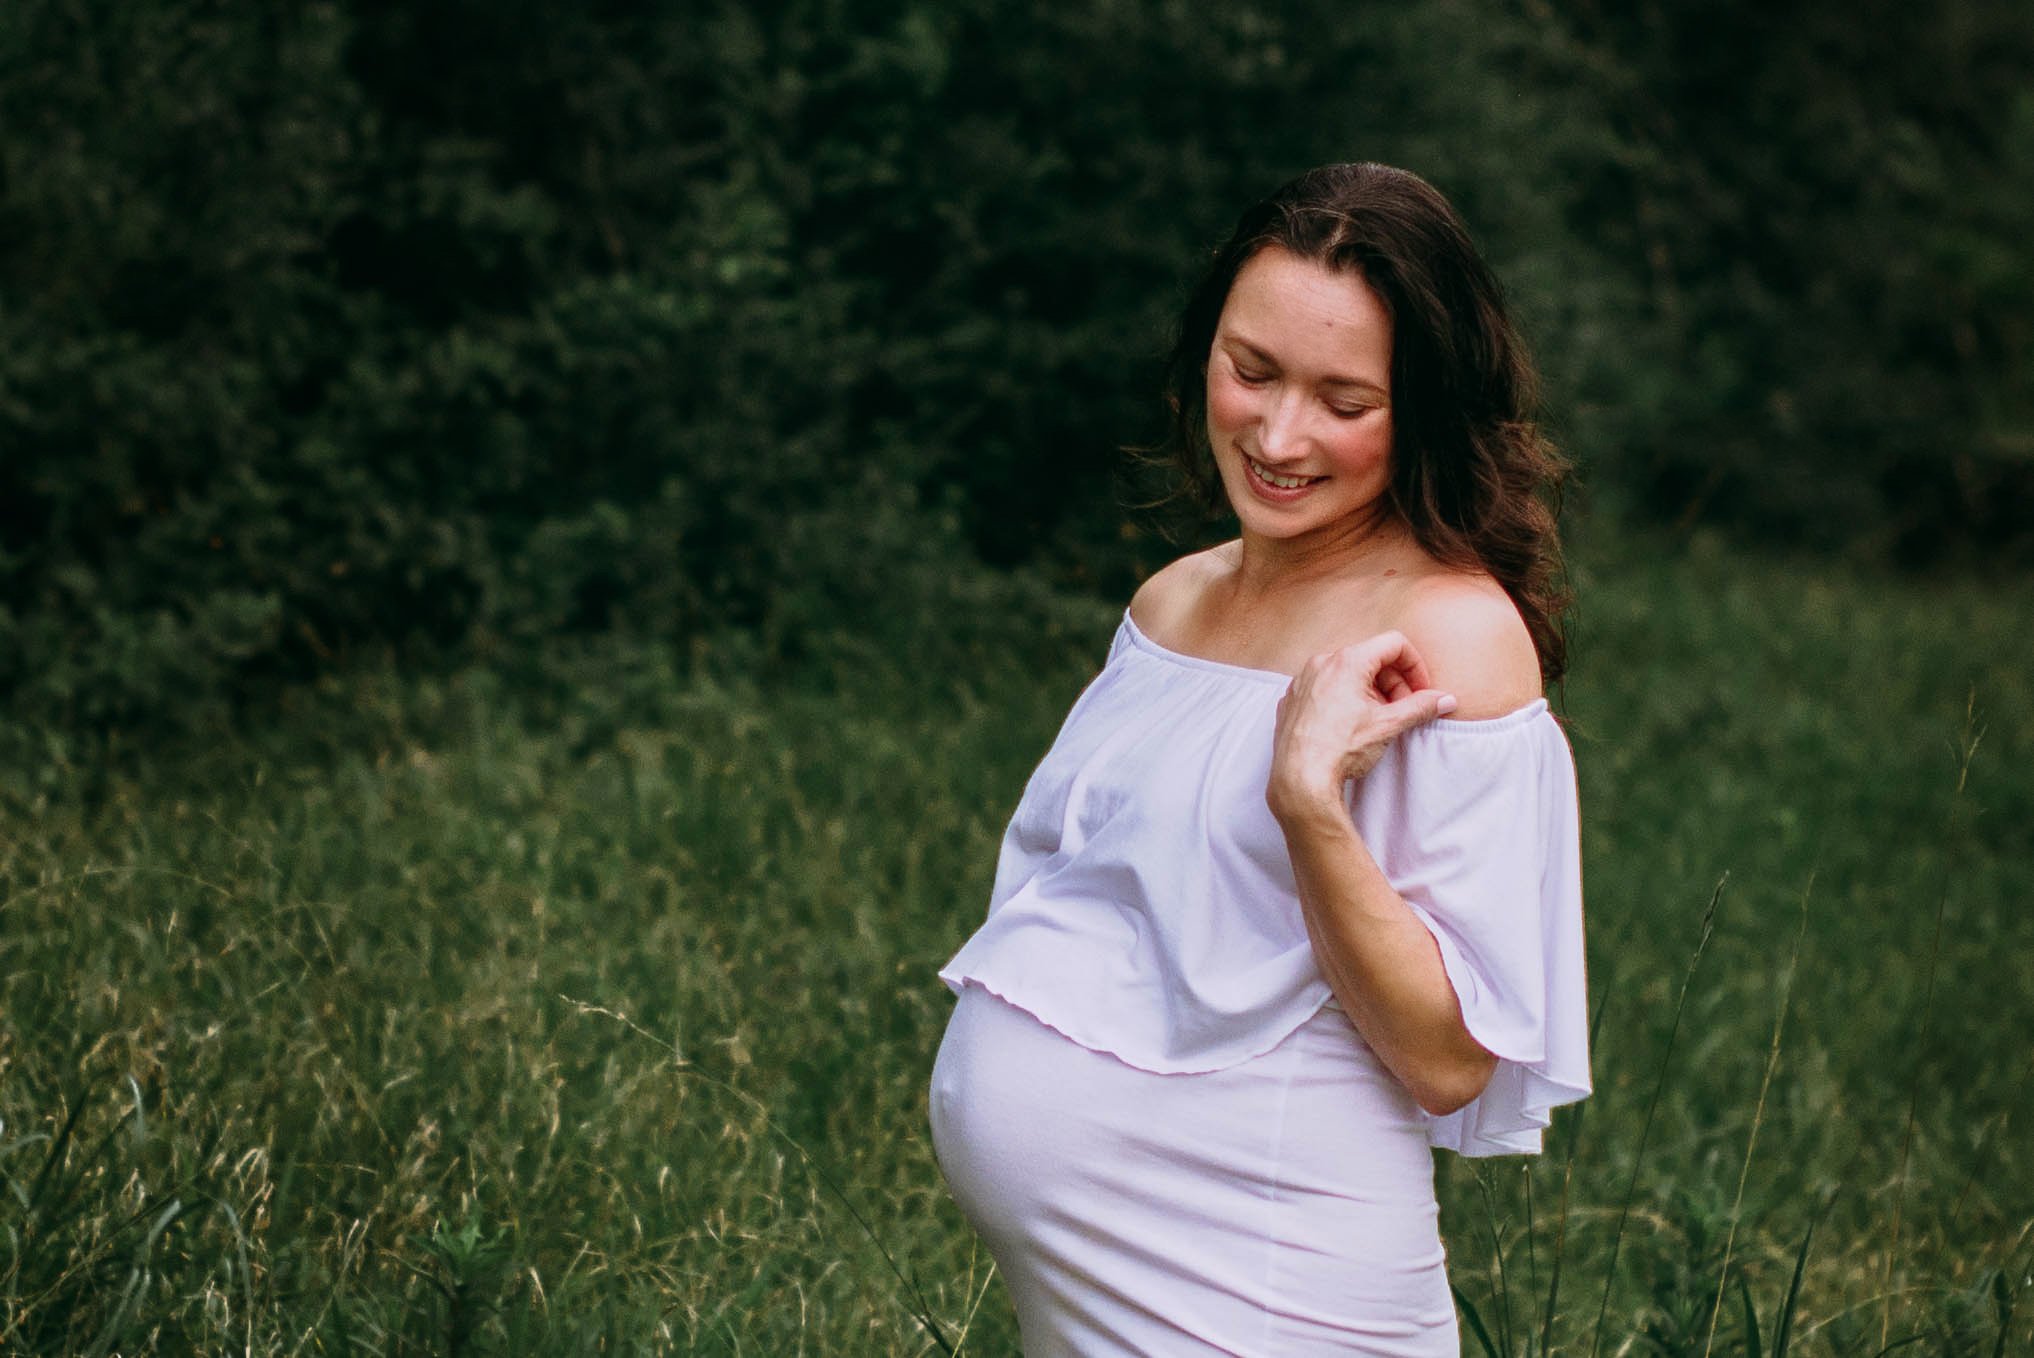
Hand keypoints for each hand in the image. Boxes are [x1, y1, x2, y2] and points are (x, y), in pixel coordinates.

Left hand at [1266, 631, 1456, 823]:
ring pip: (1347, 674)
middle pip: (1370, 658)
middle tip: (1402, 711)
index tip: (1420, 692)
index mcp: (1347, 661)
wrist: (1299, 780)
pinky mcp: (1291, 700)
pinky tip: (1349, 727)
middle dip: (1393, 683)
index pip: (1394, 644)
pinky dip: (1343, 700)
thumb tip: (1445, 700)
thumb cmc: (1341, 749)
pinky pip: (1325, 688)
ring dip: (1370, 692)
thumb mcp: (1389, 725)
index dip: (1415, 666)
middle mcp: (1321, 663)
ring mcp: (1302, 681)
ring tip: (1376, 721)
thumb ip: (1421, 707)